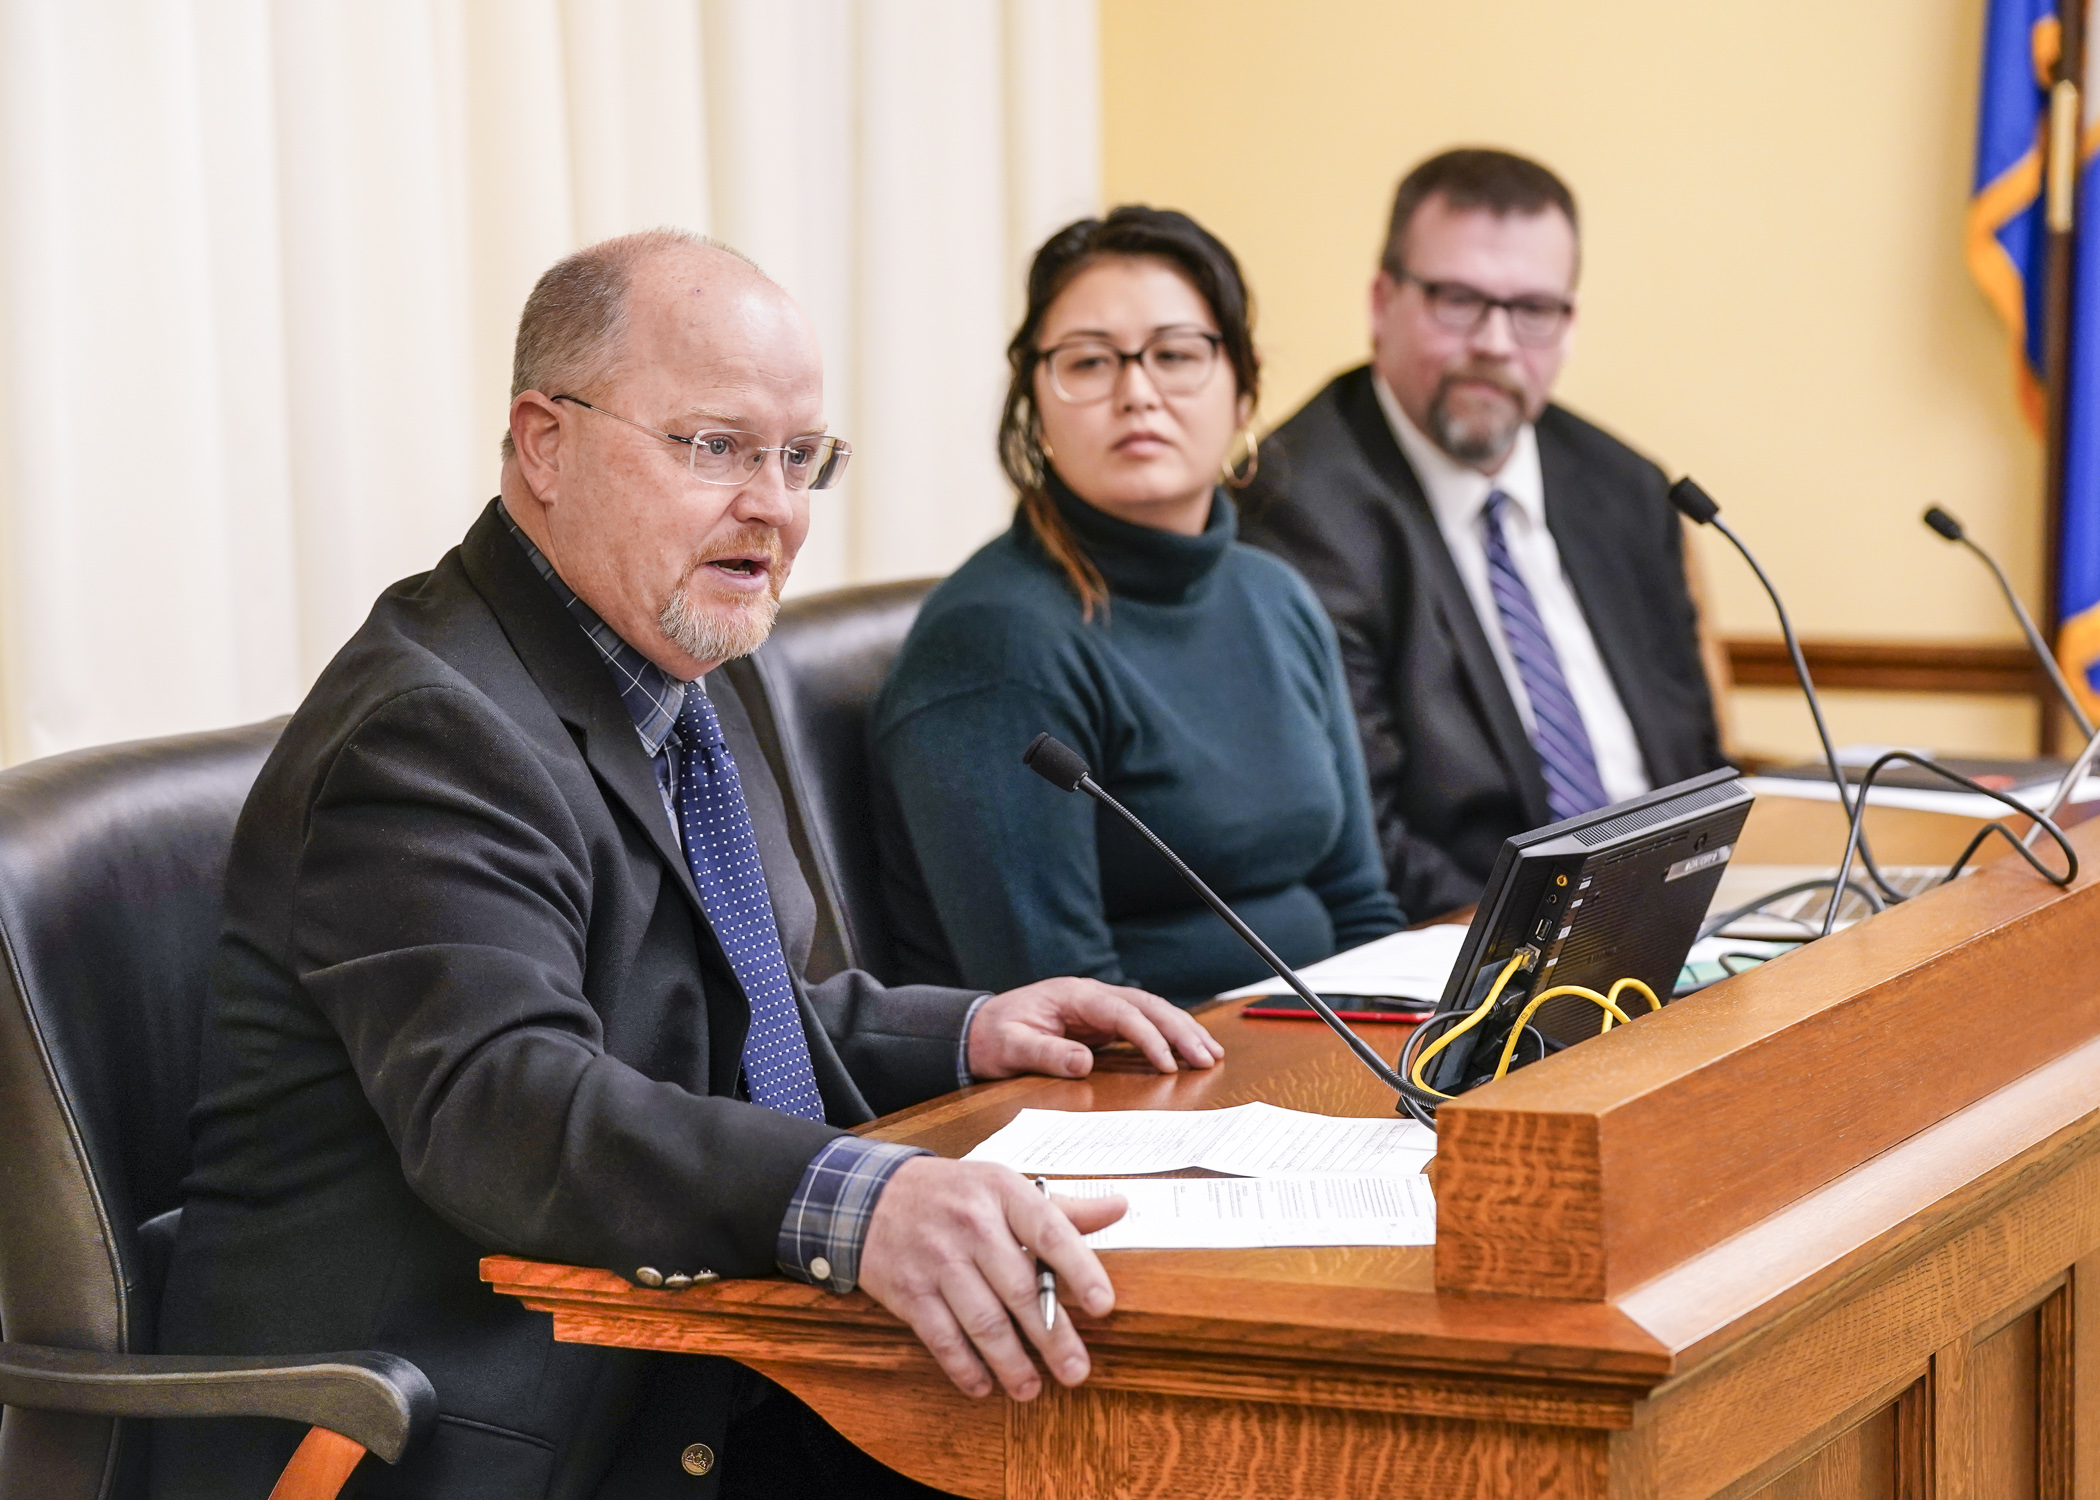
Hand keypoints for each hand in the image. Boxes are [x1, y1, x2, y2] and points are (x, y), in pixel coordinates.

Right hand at [859, 1157, 1125, 1398]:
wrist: (870, 1196)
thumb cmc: (953, 1195)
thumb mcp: (1004, 1186)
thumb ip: (1062, 1208)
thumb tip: (1119, 1208)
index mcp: (1002, 1192)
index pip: (1050, 1231)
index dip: (1081, 1269)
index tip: (1104, 1305)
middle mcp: (972, 1224)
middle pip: (1020, 1289)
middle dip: (1052, 1337)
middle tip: (1076, 1371)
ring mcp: (938, 1259)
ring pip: (983, 1321)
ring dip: (1012, 1362)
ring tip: (1032, 1388)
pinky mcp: (910, 1291)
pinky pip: (943, 1338)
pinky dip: (965, 1368)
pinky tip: (984, 1385)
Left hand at [967, 976, 1224, 1079]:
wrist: (978, 1029)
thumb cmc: (993, 1037)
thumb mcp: (1011, 1047)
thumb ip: (1046, 1053)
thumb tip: (1084, 1062)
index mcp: (1073, 995)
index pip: (1122, 1012)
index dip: (1148, 1037)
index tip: (1167, 1064)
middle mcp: (1092, 996)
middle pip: (1147, 1005)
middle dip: (1180, 1030)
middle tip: (1207, 1057)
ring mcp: (1098, 1007)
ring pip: (1151, 1011)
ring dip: (1182, 1030)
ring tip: (1210, 1053)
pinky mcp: (1101, 1022)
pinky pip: (1142, 1023)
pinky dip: (1168, 1035)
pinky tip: (1187, 1050)